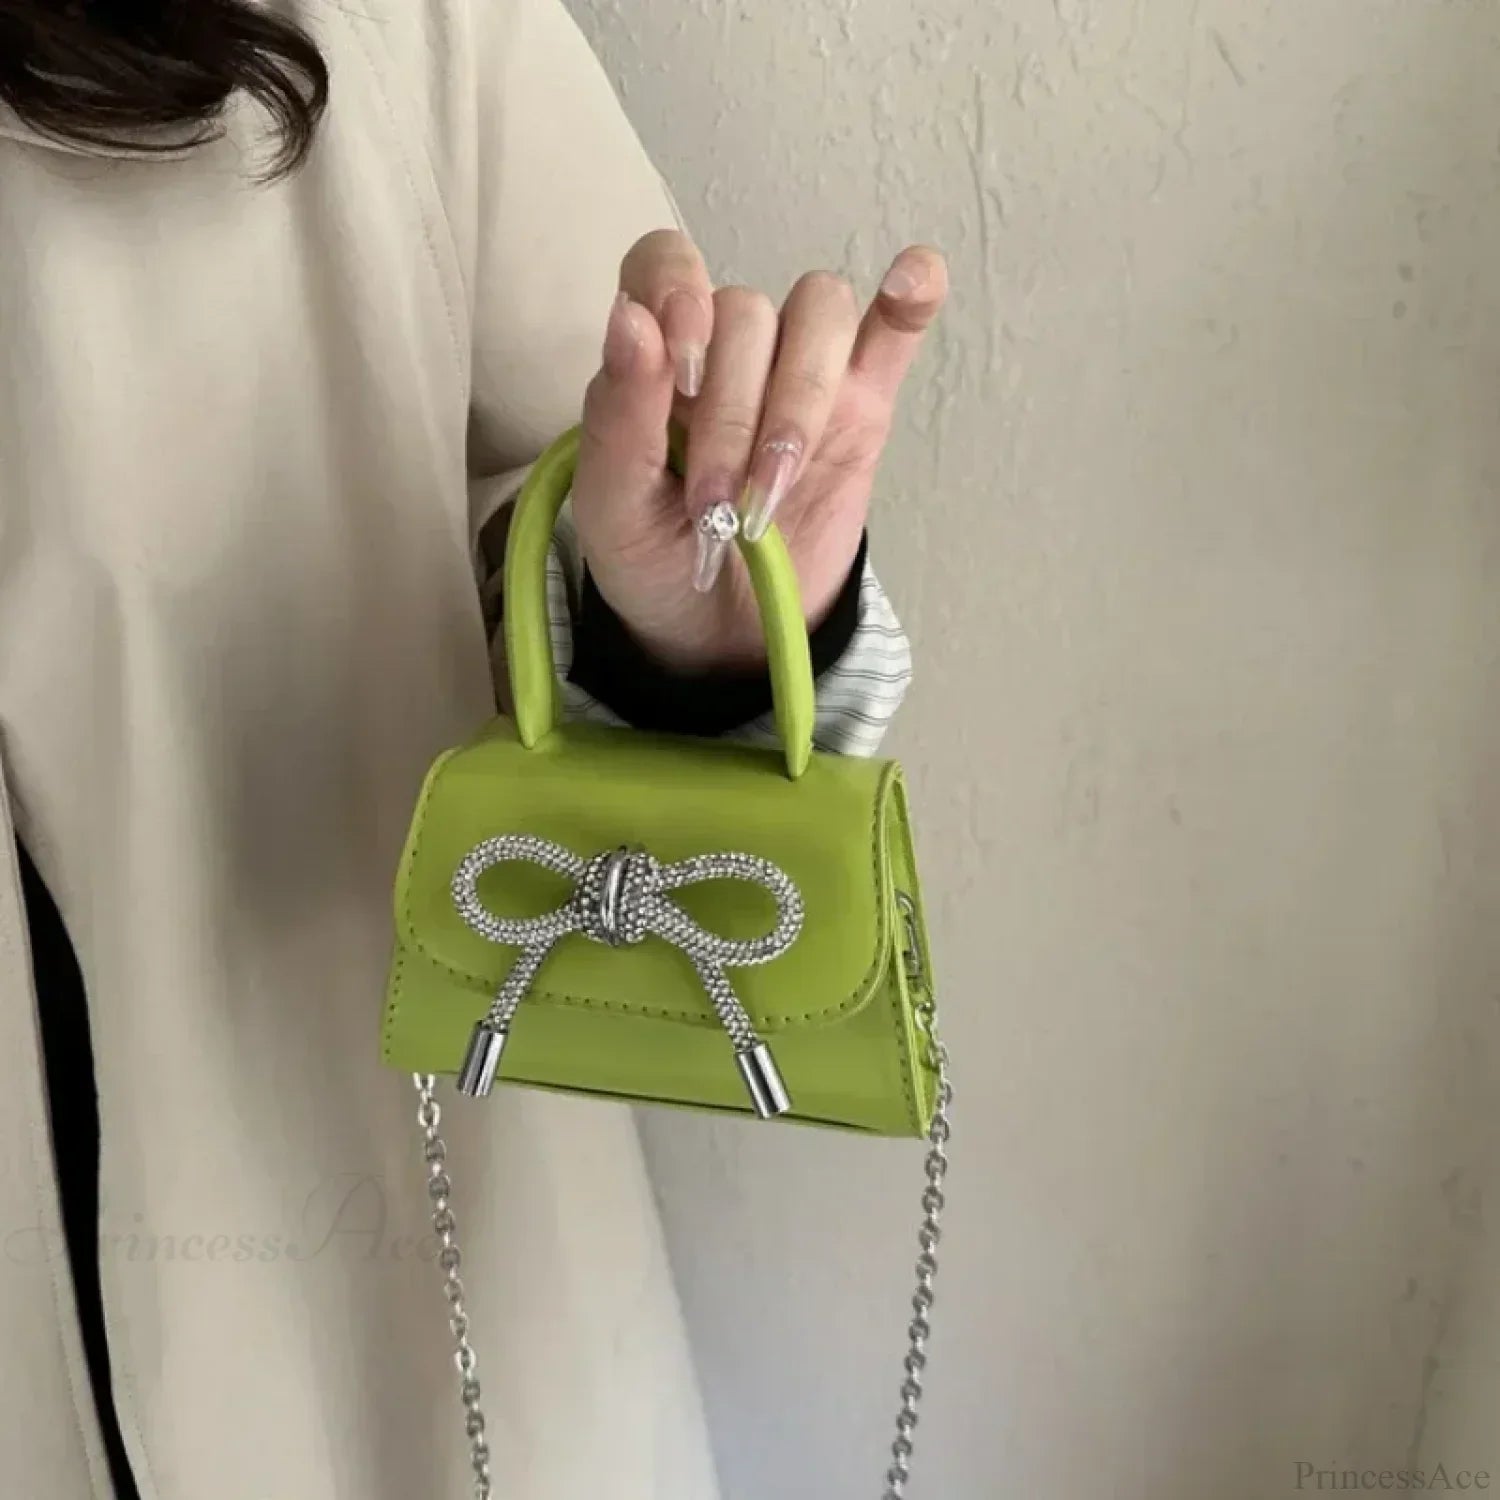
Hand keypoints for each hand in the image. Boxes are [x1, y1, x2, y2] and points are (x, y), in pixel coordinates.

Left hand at [572, 231, 946, 672]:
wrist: (716, 631)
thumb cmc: (652, 557)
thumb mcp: (612, 502)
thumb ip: (619, 412)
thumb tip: (632, 318)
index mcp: (657, 354)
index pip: (667, 264)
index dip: (679, 292)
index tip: (681, 370)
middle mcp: (729, 348)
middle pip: (749, 313)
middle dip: (732, 415)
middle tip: (716, 504)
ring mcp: (802, 374)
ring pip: (818, 314)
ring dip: (799, 398)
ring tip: (774, 486)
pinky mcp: (861, 408)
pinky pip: (892, 332)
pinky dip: (911, 299)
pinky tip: (915, 280)